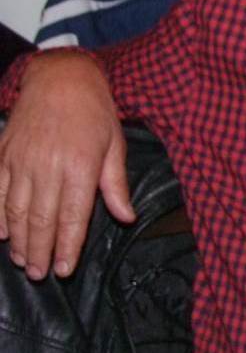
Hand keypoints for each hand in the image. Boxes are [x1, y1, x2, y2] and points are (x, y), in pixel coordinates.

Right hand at [0, 52, 132, 278]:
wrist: (61, 78)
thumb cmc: (94, 113)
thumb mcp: (115, 145)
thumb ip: (116, 185)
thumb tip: (127, 217)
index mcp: (80, 166)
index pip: (73, 217)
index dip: (68, 247)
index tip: (65, 269)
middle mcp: (48, 166)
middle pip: (40, 219)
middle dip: (40, 251)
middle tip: (40, 274)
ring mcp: (21, 160)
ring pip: (15, 210)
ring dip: (18, 240)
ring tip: (23, 261)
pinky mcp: (4, 154)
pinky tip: (1, 234)